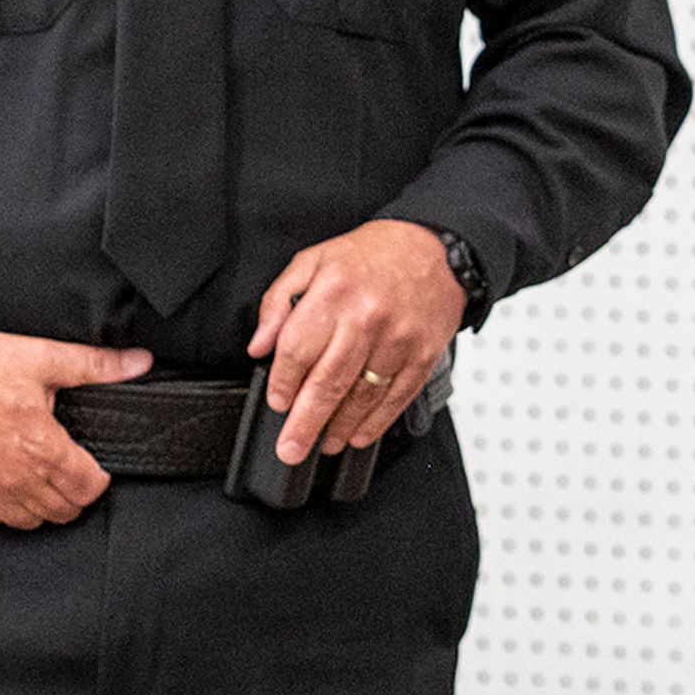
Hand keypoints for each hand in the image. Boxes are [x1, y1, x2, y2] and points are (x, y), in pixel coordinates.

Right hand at [0, 330, 152, 527]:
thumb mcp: (42, 357)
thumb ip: (95, 365)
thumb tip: (139, 362)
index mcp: (41, 448)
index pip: (88, 489)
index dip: (99, 477)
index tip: (94, 464)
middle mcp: (16, 479)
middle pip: (63, 511)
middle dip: (74, 493)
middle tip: (71, 470)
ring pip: (31, 521)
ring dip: (43, 504)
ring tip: (42, 477)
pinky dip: (7, 509)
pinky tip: (10, 483)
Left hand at [249, 219, 466, 463]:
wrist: (436, 246)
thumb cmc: (373, 255)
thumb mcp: (314, 261)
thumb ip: (279, 302)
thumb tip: (259, 346)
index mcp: (334, 291)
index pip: (298, 349)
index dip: (283, 382)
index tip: (277, 402)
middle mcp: (367, 316)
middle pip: (329, 381)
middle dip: (305, 422)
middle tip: (291, 449)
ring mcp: (399, 338)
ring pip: (363, 395)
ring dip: (340, 427)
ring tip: (324, 444)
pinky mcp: (424, 353)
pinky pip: (398, 396)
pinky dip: (377, 422)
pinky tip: (359, 435)